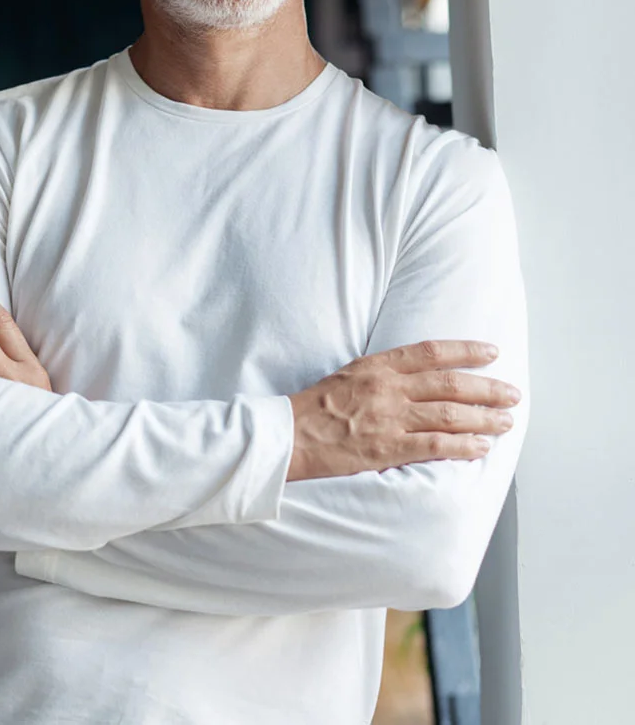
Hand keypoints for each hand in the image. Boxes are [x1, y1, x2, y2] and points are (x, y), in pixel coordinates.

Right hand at [287, 340, 520, 481]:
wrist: (288, 436)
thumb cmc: (314, 407)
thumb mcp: (348, 374)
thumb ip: (383, 373)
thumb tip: (417, 376)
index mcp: (378, 366)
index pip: (432, 351)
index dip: (466, 350)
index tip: (491, 352)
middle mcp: (389, 388)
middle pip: (450, 384)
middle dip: (488, 388)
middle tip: (512, 394)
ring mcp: (389, 419)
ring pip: (449, 415)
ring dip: (484, 418)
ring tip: (506, 422)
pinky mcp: (387, 449)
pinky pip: (435, 447)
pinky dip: (463, 446)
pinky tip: (481, 448)